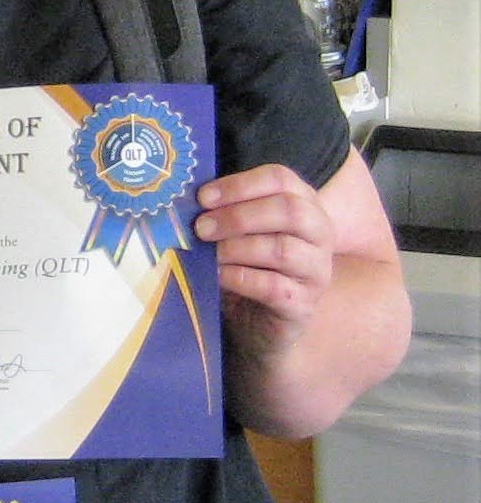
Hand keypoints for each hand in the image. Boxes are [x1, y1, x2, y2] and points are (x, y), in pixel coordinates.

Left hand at [194, 163, 337, 369]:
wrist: (257, 322)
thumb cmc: (244, 267)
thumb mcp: (236, 233)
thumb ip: (222, 212)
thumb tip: (184, 199)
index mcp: (303, 204)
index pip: (280, 179)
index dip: (239, 185)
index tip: (202, 198)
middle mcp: (319, 234)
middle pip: (289, 210)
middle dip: (238, 216)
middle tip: (201, 228)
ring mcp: (316, 271)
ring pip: (282, 249)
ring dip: (236, 248)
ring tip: (208, 254)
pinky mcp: (303, 304)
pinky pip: (273, 287)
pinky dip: (239, 278)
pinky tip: (218, 277)